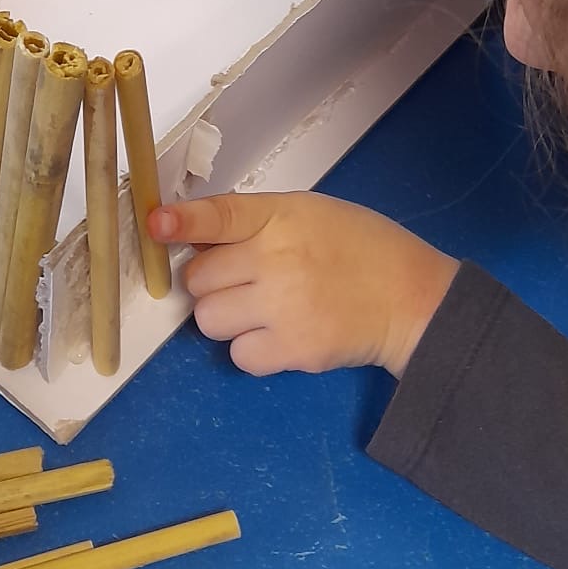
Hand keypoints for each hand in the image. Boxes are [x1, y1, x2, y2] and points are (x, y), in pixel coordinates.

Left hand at [149, 191, 458, 379]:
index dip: (182, 222)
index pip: (220, 216)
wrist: (411, 298)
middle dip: (212, 282)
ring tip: (263, 308)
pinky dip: (251, 349)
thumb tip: (191, 237)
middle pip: (198, 279)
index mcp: (283, 217)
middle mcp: (278, 260)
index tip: (155, 225)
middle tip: (247, 280)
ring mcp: (284, 308)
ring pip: (209, 320)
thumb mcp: (310, 213)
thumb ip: (254, 222)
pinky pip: (238, 355)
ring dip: (226, 317)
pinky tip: (279, 333)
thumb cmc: (359, 248)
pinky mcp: (293, 350)